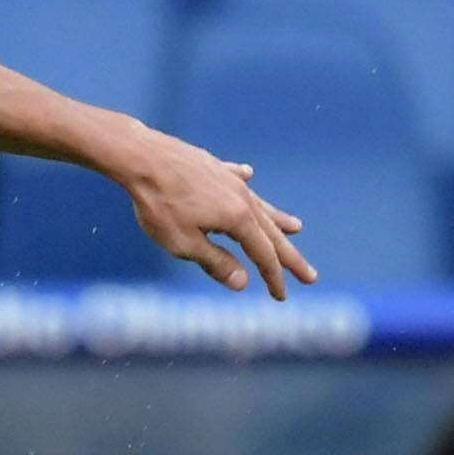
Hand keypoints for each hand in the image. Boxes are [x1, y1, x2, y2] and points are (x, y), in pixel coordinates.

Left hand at [121, 133, 313, 297]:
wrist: (142, 158)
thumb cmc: (159, 205)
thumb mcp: (184, 243)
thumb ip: (215, 262)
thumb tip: (244, 284)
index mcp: (238, 219)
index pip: (263, 255)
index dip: (273, 278)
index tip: (282, 296)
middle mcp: (242, 198)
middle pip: (271, 233)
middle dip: (290, 257)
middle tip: (311, 276)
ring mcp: (229, 180)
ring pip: (259, 205)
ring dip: (278, 219)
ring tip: (296, 228)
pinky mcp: (212, 167)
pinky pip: (234, 177)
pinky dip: (244, 181)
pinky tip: (248, 175)